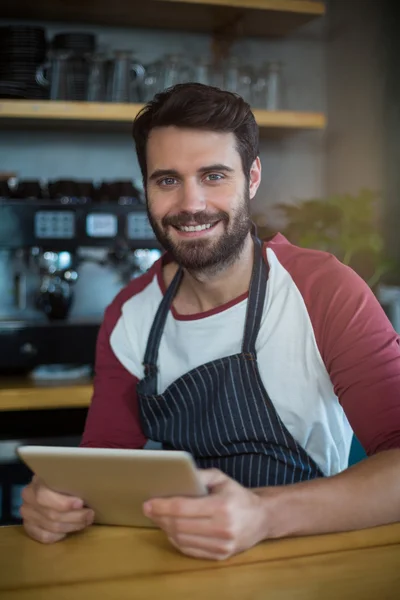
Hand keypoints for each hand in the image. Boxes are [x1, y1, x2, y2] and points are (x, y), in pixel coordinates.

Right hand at [20, 475, 94, 543]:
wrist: (43, 489)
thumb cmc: (59, 482)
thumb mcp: (62, 477)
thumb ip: (69, 482)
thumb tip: (91, 487)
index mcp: (36, 483)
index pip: (44, 496)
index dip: (63, 502)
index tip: (80, 503)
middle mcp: (28, 500)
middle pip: (52, 515)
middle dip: (74, 516)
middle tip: (90, 514)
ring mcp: (27, 515)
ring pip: (51, 527)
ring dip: (71, 526)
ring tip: (85, 521)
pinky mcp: (29, 528)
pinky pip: (45, 537)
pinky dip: (60, 535)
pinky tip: (69, 530)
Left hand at [143, 468, 266, 559]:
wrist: (262, 518)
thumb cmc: (237, 495)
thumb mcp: (221, 478)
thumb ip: (199, 475)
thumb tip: (177, 475)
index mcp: (222, 506)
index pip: (183, 508)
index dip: (162, 506)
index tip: (148, 503)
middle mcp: (222, 528)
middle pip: (179, 526)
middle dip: (160, 517)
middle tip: (149, 510)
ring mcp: (222, 545)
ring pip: (182, 540)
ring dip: (166, 529)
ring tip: (159, 518)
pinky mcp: (221, 556)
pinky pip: (190, 550)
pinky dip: (176, 541)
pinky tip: (171, 530)